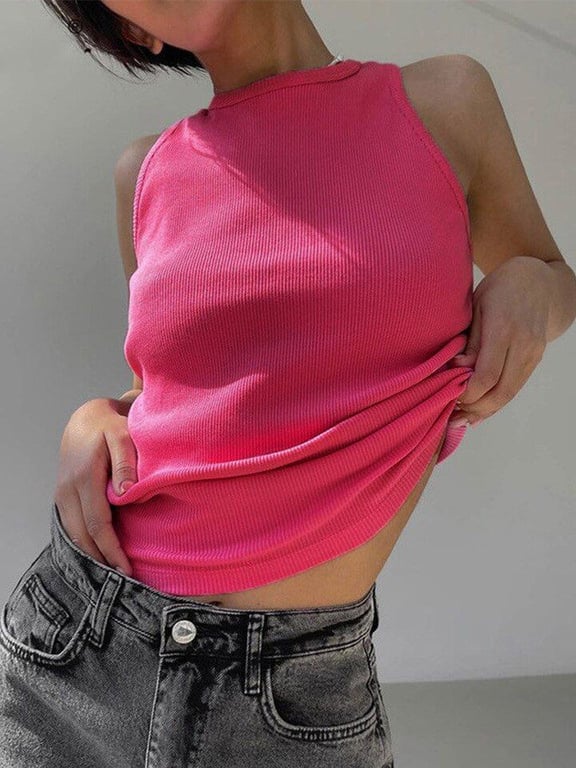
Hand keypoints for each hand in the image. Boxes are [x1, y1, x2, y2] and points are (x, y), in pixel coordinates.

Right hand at [53, 398, 137, 575]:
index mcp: (85, 478)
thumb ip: (125, 463)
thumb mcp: (122, 435)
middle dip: (101, 560)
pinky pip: (71, 526)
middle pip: (83, 535)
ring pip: (73, 534)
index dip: (112, 549)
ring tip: (111, 574)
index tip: (126, 569)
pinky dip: (83, 543)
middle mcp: (68, 489)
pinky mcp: (63, 496)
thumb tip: (124, 495)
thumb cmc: (111, 425)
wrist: (86, 418)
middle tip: (123, 580)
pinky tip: (98, 555)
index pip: (97, 524)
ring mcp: (62, 494)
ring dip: (91, 555)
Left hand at [447, 256, 549, 426]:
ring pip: (509, 394)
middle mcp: (524, 346)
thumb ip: (470, 341)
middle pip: (500, 392)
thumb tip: (458, 370)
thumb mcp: (478, 307)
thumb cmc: (501, 289)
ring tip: (461, 418)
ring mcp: (533, 355)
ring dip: (484, 410)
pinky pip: (515, 388)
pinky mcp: (535, 360)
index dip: (466, 393)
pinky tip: (478, 411)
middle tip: (451, 416)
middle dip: (474, 408)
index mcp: (505, 329)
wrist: (541, 284)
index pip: (486, 376)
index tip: (448, 396)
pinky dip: (496, 402)